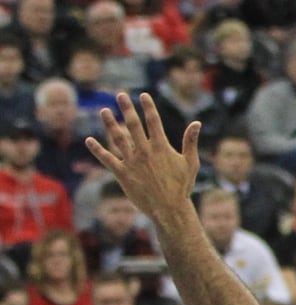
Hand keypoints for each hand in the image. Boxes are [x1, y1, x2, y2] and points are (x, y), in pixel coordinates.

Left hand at [87, 94, 200, 221]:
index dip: (148, 107)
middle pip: (133, 125)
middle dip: (126, 108)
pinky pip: (106, 159)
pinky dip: (97, 149)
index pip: (153, 121)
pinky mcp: (122, 173)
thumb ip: (191, 142)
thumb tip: (196, 123)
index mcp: (161, 147)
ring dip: (110, 123)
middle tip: (120, 95)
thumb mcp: (190, 163)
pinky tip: (89, 140)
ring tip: (104, 111)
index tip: (143, 95)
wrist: (169, 209)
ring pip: (117, 138)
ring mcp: (132, 161)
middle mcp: (144, 151)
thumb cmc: (182, 187)